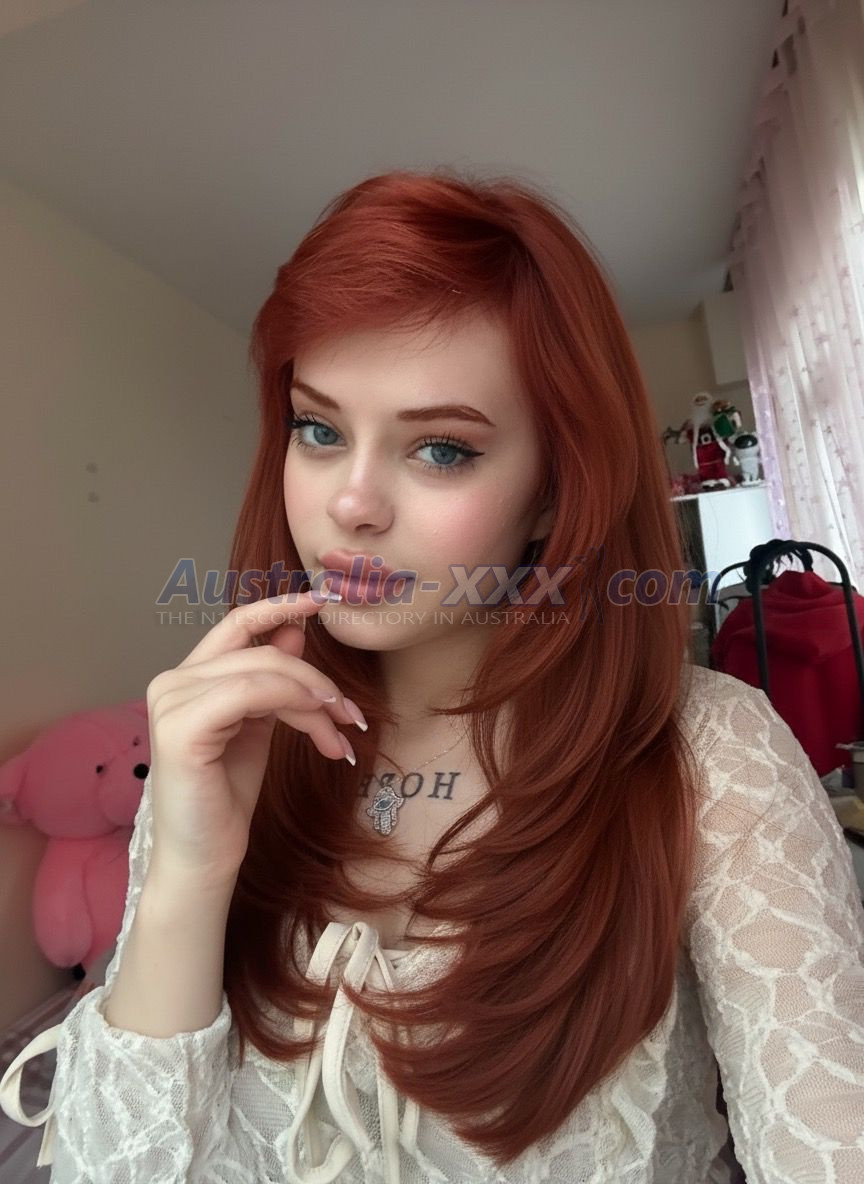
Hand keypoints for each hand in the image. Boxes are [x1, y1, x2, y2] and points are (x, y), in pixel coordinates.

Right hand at [143, 590, 360, 889]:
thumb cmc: (226, 797)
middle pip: (262, 654)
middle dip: (316, 681)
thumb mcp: (259, 726)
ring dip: (314, 700)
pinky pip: (251, 693)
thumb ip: (272, 680)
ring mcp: (171, 702)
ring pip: (264, 672)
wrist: (204, 857)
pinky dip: (294, 706)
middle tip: (352, 715)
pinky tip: (320, 733)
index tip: (323, 600)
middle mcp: (171, 682)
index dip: (279, 606)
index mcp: (187, 678)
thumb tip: (296, 632)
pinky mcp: (180, 727)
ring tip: (339, 735)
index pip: (235, 624)